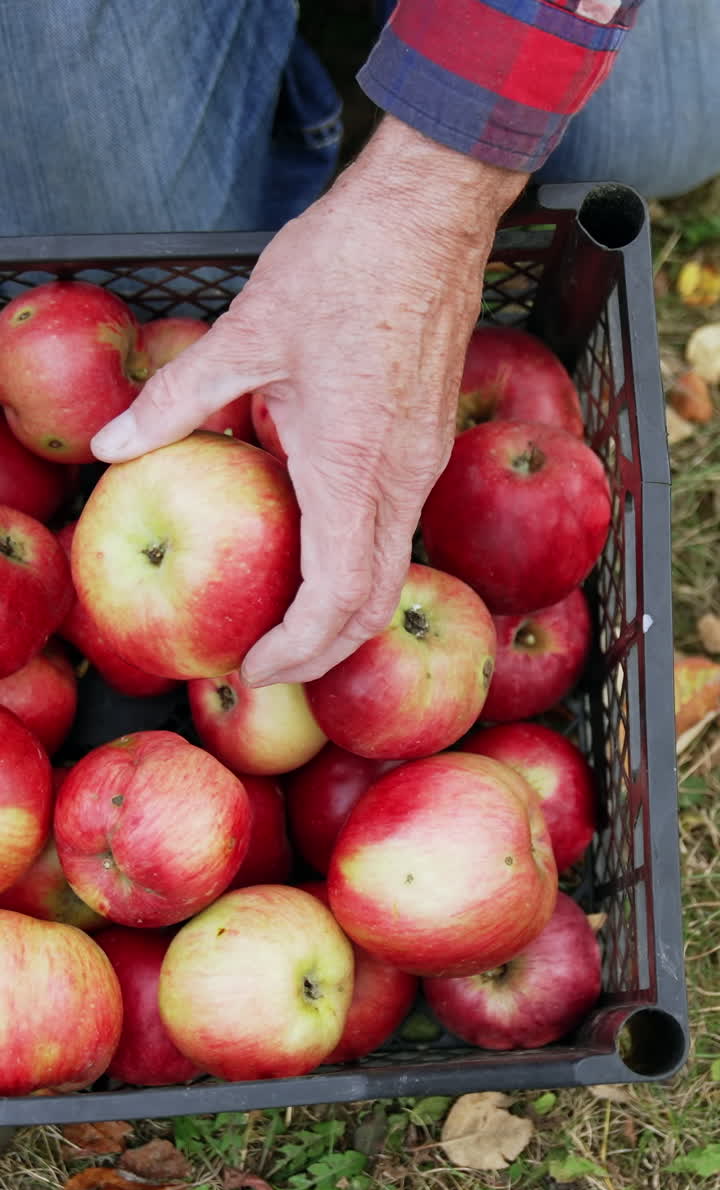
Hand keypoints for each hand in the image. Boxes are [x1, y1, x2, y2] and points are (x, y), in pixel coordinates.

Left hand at [91, 118, 525, 685]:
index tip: (253, 666)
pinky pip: (399, 531)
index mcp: (352, 467)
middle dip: (325, 652)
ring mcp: (424, 464)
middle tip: (268, 666)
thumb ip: (178, 399)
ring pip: (393, 570)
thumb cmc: (346, 268)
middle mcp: (400, 480)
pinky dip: (360, 566)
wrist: (429, 217)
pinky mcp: (428, 445)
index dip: (297, 648)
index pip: (335, 597)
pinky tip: (317, 550)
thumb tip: (109, 444)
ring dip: (345, 612)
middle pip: (375, 603)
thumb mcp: (247, 335)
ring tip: (288, 623)